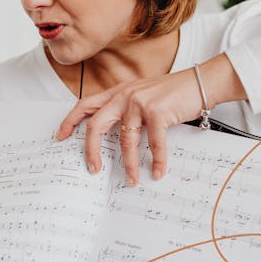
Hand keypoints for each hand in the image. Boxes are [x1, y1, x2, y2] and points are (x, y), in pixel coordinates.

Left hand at [54, 56, 245, 184]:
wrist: (200, 82)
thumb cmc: (173, 92)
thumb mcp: (143, 95)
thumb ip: (127, 109)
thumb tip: (116, 136)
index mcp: (118, 91)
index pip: (85, 104)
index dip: (70, 121)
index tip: (61, 136)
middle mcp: (125, 95)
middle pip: (97, 124)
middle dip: (91, 149)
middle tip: (92, 168)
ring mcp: (140, 102)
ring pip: (126, 140)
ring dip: (129, 164)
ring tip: (132, 180)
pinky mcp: (157, 111)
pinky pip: (154, 144)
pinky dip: (157, 161)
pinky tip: (157, 172)